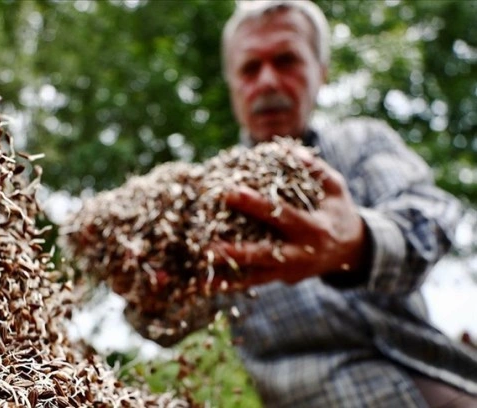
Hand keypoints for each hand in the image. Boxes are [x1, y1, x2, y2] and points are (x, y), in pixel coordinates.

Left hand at [210, 147, 369, 287]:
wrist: (352, 250)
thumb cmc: (337, 211)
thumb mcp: (334, 187)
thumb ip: (313, 168)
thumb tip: (284, 148)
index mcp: (313, 228)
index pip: (280, 215)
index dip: (255, 204)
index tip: (229, 192)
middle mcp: (300, 254)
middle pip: (263, 254)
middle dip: (234, 250)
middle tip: (205, 244)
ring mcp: (289, 271)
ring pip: (253, 276)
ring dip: (225, 275)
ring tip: (197, 273)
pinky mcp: (280, 279)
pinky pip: (250, 284)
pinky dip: (228, 285)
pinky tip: (203, 284)